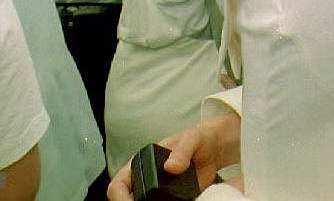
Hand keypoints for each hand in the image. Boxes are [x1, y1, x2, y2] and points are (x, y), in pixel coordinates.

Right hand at [106, 113, 242, 199]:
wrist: (214, 149)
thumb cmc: (199, 138)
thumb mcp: (192, 139)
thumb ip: (182, 150)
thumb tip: (170, 166)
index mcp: (143, 161)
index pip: (119, 183)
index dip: (119, 196)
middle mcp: (147, 178)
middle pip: (128, 199)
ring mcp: (158, 190)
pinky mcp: (171, 198)